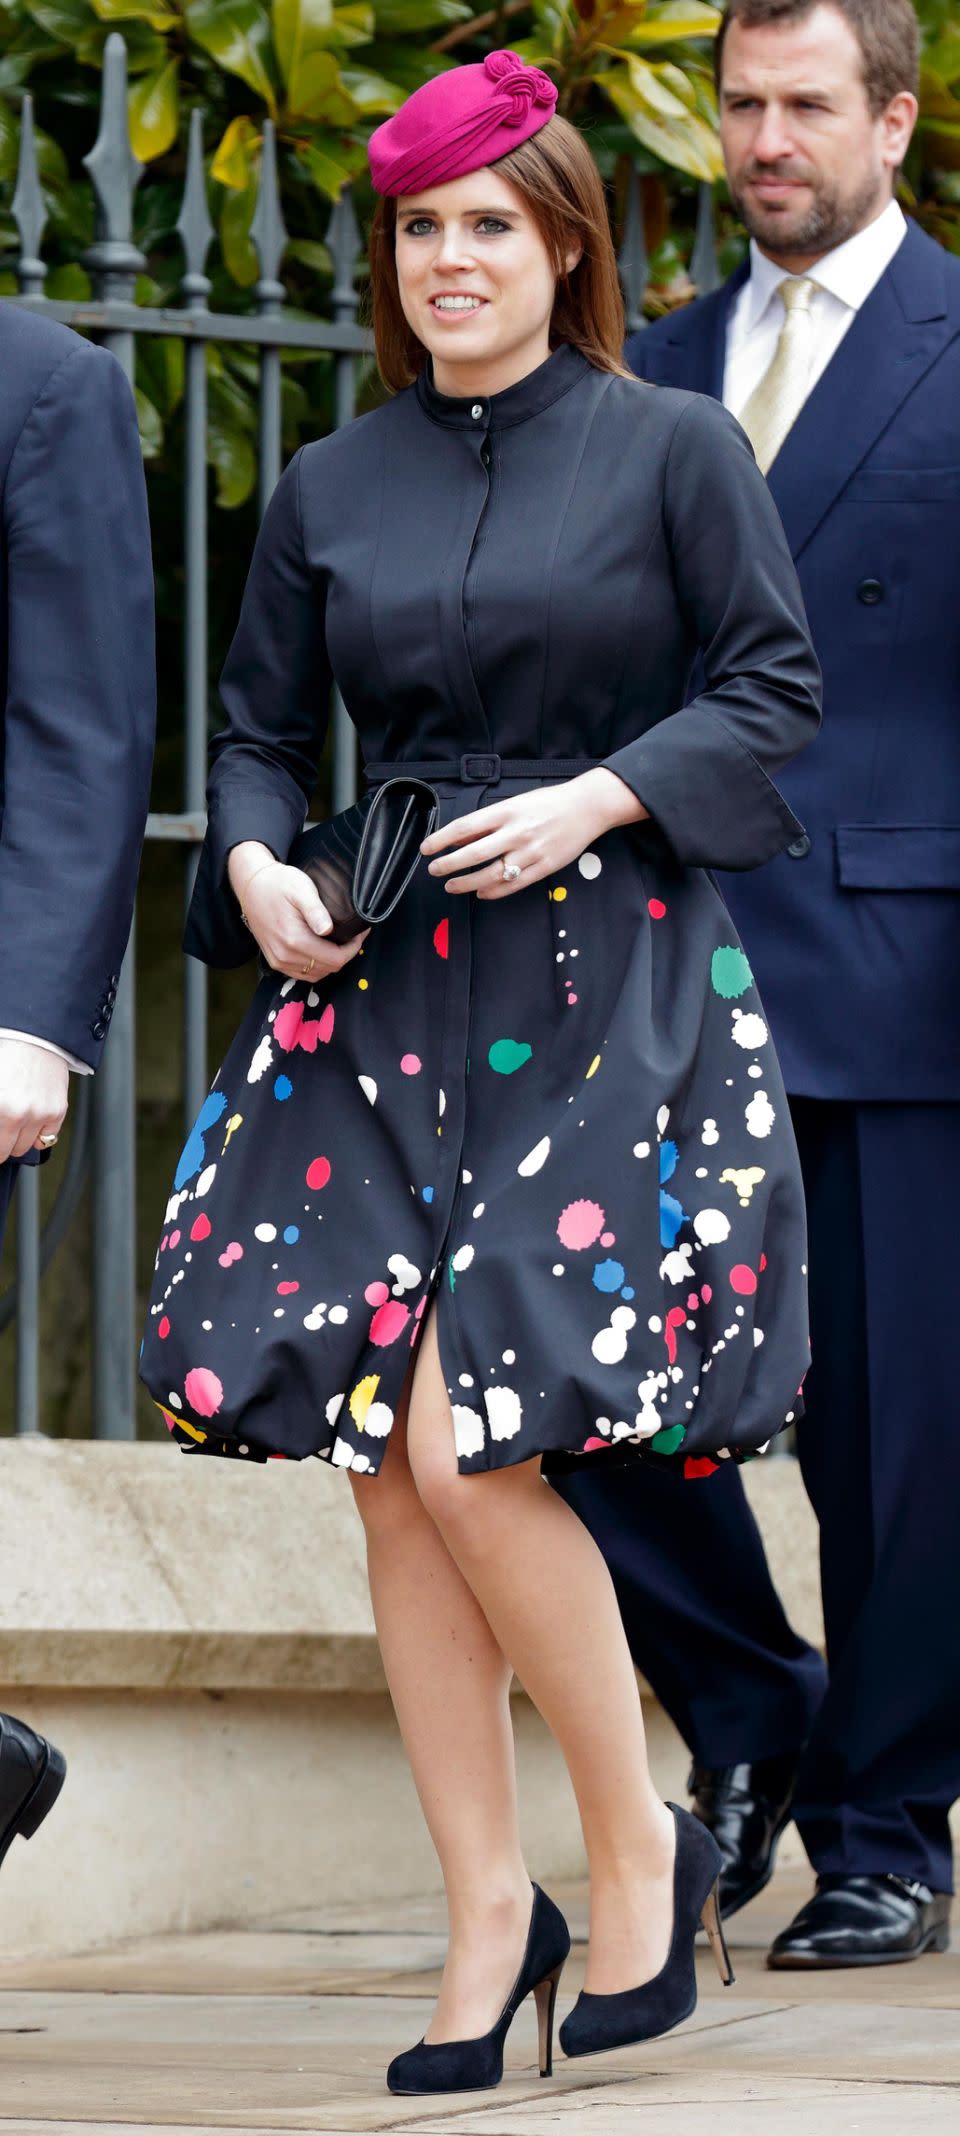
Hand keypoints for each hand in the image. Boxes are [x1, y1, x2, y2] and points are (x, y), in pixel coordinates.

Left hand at [0, 1039, 68, 1163]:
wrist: (36, 1037)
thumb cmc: (8, 1055)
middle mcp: (18, 1113)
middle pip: (4, 1150)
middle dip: (1, 1141)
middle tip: (2, 1126)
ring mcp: (39, 1114)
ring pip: (23, 1148)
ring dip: (17, 1139)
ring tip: (14, 1120)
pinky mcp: (57, 1112)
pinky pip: (46, 1140)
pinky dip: (38, 1136)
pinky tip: (31, 1121)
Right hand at [229, 845, 368, 981]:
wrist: (251, 887)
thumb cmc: (278, 884)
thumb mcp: (301, 888)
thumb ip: (316, 911)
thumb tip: (328, 930)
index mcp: (294, 940)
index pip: (335, 959)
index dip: (353, 949)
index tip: (359, 934)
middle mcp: (285, 956)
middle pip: (328, 968)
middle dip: (345, 954)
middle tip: (353, 935)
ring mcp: (279, 961)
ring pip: (317, 974)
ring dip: (331, 961)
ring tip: (340, 943)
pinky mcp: (275, 961)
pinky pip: (303, 974)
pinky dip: (317, 967)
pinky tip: (323, 951)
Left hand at [420, 768, 646, 899]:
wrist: (585, 808)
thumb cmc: (548, 803)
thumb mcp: (514, 804)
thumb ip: (488, 822)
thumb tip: (460, 839)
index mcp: (506, 812)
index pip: (465, 827)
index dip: (441, 839)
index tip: (426, 848)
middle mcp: (516, 832)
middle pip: (473, 854)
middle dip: (449, 865)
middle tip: (434, 871)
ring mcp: (530, 852)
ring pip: (491, 874)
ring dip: (466, 883)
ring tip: (452, 886)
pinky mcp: (543, 867)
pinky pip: (513, 885)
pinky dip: (493, 891)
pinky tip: (481, 893)